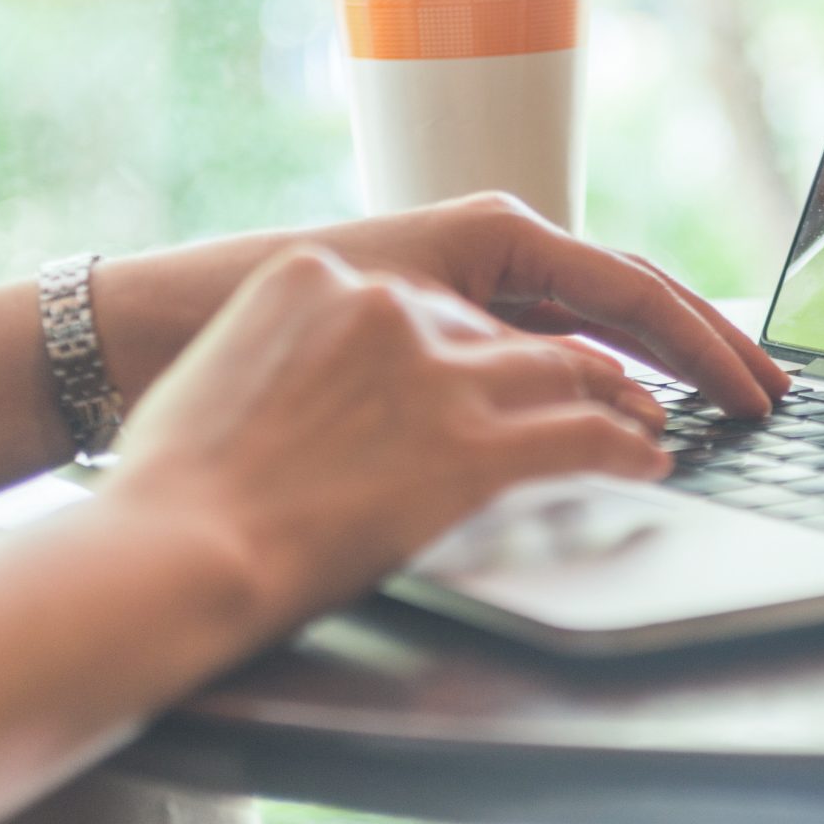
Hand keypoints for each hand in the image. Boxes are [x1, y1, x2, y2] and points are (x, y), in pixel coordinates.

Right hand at [103, 244, 671, 628]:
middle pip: (507, 331)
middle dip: (564, 363)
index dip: (485, 339)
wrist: (176, 546)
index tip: (514, 359)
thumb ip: (295, 359)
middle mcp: (388, 305)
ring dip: (617, 397)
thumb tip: (327, 395)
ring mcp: (438, 372)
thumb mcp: (228, 375)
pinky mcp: (476, 445)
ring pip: (562, 370)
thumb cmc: (175, 488)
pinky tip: (645, 460)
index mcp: (321, 276)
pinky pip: (583, 434)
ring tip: (648, 419)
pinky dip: (624, 447)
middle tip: (616, 386)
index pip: (435, 302)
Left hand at [307, 193, 792, 416]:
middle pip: (630, 296)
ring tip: (722, 398)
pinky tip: (625, 407)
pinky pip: (541, 340)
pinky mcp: (437, 314)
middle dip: (707, 346)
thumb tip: (622, 409)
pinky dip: (598, 369)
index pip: (637, 292)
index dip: (708, 349)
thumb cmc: (266, 321)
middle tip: (773, 395)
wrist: (155, 331)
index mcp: (498, 236)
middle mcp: (489, 248)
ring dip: (660, 358)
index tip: (757, 396)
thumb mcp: (415, 340)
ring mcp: (468, 279)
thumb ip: (526, 373)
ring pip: (590, 319)